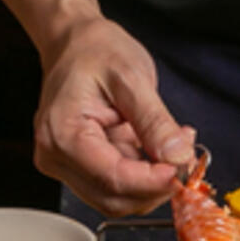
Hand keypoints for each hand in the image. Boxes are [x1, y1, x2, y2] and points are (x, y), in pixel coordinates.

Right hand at [32, 18, 195, 217]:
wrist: (75, 42)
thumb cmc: (95, 51)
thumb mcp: (132, 78)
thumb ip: (156, 121)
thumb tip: (177, 156)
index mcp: (62, 132)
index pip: (112, 179)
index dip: (152, 181)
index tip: (181, 169)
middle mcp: (55, 155)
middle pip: (113, 198)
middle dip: (154, 185)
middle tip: (184, 157)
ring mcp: (64, 162)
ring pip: (116, 197)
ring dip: (151, 180)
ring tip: (173, 144)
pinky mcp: (78, 164)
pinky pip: (115, 183)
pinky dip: (142, 172)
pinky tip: (156, 145)